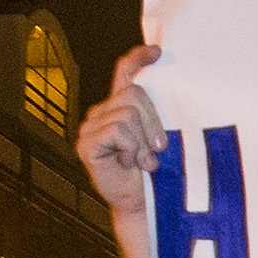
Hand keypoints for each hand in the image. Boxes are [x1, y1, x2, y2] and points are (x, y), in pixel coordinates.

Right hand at [77, 43, 163, 233]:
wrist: (141, 205)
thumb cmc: (153, 173)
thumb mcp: (159, 137)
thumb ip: (156, 114)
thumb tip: (171, 87)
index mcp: (119, 107)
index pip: (124, 72)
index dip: (138, 59)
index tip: (157, 52)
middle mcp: (101, 112)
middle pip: (134, 93)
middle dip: (153, 121)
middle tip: (158, 149)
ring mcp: (90, 127)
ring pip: (128, 113)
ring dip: (143, 141)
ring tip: (143, 161)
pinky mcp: (85, 144)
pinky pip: (117, 130)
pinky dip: (130, 148)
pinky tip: (129, 163)